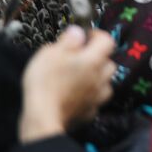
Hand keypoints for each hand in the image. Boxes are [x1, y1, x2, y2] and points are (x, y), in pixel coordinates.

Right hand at [19, 26, 115, 142]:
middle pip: (108, 62)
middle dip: (97, 57)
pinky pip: (95, 100)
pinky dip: (89, 96)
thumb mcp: (50, 54)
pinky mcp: (90, 113)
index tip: (85, 36)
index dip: (97, 35)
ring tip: (79, 77)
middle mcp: (101, 77)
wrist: (43, 119)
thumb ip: (68, 40)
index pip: (107, 40)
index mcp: (94, 60)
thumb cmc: (45, 83)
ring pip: (105, 82)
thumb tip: (78, 32)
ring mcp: (97, 96)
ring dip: (96, 77)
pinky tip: (76, 96)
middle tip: (79, 58)